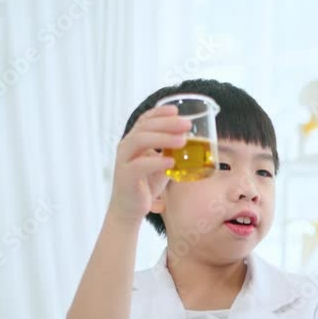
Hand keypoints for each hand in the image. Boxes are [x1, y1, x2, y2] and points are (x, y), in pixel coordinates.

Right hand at [107, 105, 189, 224]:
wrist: (129, 209)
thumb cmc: (145, 184)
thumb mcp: (161, 163)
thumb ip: (171, 152)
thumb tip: (192, 141)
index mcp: (134, 141)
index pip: (145, 120)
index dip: (160, 112)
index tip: (177, 109)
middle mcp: (126, 147)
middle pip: (145, 127)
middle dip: (167, 123)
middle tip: (187, 124)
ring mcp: (124, 160)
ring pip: (140, 140)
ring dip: (163, 138)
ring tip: (182, 140)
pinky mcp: (126, 176)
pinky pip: (139, 165)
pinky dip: (156, 161)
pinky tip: (171, 161)